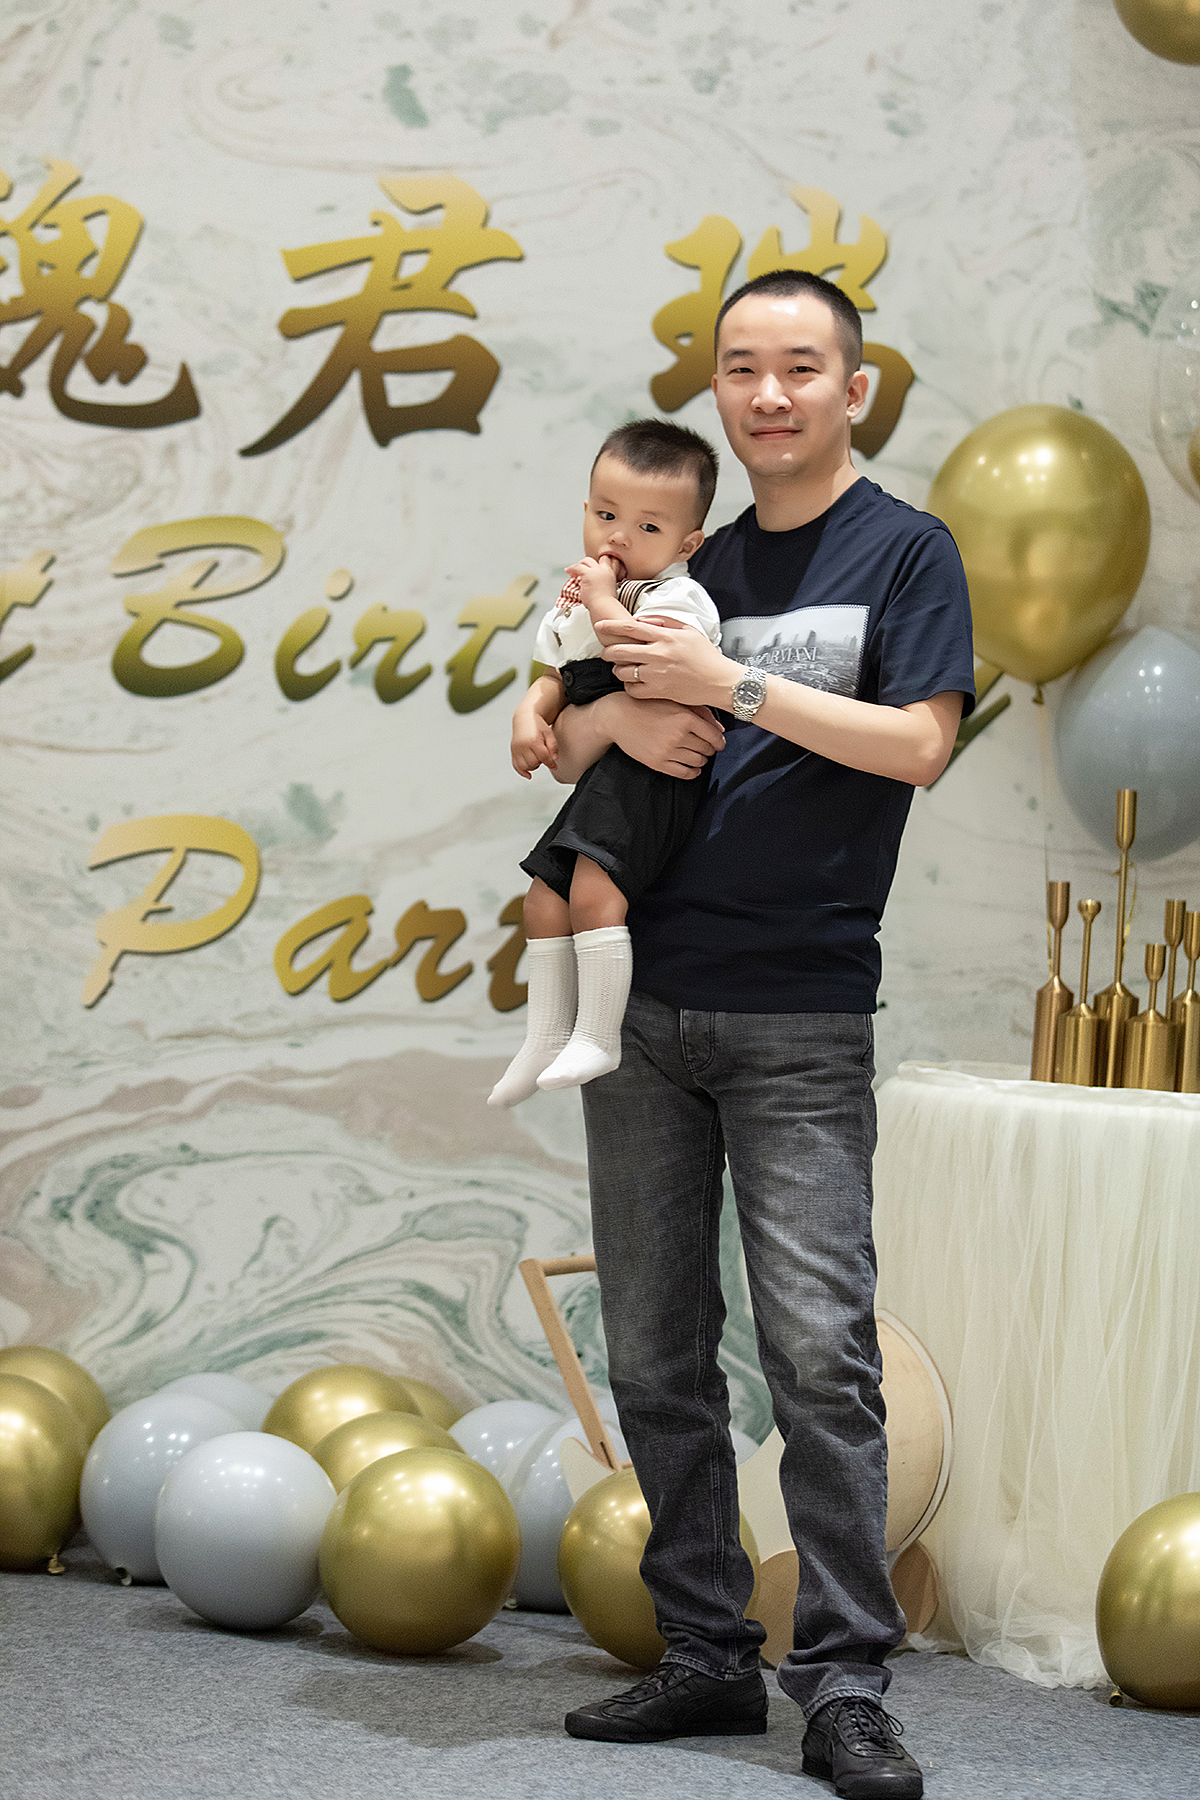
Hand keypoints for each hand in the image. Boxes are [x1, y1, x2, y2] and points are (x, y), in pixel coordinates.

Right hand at [511, 715, 557, 778]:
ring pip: (525, 766)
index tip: (555, 766)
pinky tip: (528, 775)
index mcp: (533, 741)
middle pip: (534, 763)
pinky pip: (516, 766)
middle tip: (543, 755)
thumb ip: (553, 747)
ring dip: (533, 766)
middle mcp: (522, 746)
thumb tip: (553, 760)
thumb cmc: (538, 726)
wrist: (525, 718)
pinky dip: (522, 772)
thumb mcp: (549, 734)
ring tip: (536, 758)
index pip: (543, 757)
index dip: (551, 763)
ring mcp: (516, 749)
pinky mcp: (513, 751)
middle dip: (541, 762)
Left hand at [565, 555, 621, 609]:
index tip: (593, 566)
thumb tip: (598, 585)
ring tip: (573, 570)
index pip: (606, 560)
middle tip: (581, 568)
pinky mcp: (587, 574)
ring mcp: (596, 571)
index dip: (599, 562)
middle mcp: (604, 570)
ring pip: (586, 561)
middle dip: (586, 563)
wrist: (603, 606)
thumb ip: (604, 584)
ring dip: (578, 565)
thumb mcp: (609, 590)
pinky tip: (568, 571)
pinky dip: (571, 568)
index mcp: (611, 574)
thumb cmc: (605, 603)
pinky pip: (577, 567)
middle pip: (595, 560)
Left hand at [595, 614, 740, 707]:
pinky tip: (633, 683)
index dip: (611, 627)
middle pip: (620, 651)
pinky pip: (632, 689)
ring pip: (623, 671)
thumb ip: (665, 622)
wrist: (720, 681)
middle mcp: (659, 654)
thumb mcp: (689, 631)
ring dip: (618, 670)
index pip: (631, 628)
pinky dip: (629, 686)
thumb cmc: (706, 656)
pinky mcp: (659, 691)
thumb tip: (643, 620)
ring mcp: (657, 674)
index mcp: (666, 637)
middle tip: (607, 653)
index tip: (599, 626)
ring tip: (622, 669)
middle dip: (608, 652)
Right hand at [605, 693, 724, 779]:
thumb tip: (719, 730)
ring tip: (697, 755)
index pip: (714, 736)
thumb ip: (700, 713)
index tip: (718, 743)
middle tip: (706, 747)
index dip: (719, 741)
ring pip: (697, 762)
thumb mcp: (675, 701)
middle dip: (709, 749)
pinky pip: (683, 773)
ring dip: (701, 760)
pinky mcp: (657, 763)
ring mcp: (667, 751)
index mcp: (685, 718)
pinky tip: (693, 768)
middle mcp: (678, 735)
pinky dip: (692, 773)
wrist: (618, 716)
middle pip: (706, 749)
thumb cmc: (647, 705)